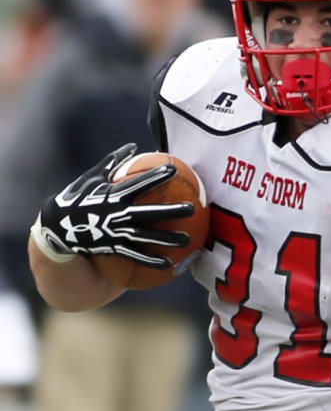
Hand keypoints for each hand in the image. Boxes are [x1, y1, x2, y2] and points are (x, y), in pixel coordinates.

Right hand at [32, 143, 193, 268]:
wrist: (58, 228)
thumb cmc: (78, 197)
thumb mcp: (92, 177)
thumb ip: (113, 161)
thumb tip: (133, 146)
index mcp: (114, 194)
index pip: (140, 183)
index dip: (157, 176)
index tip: (174, 170)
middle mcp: (118, 214)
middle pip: (150, 213)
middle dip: (172, 211)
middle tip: (192, 209)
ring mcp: (116, 232)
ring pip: (147, 237)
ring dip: (168, 240)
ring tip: (187, 241)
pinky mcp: (113, 248)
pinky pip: (135, 256)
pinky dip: (150, 261)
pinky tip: (168, 264)